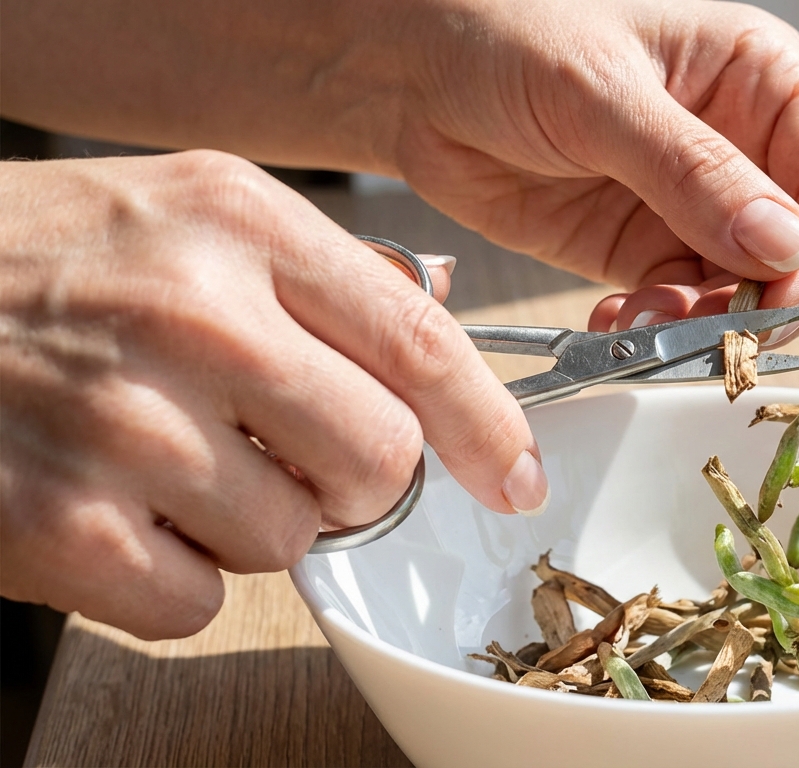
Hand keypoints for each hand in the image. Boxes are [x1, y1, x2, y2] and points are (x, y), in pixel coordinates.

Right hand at [0, 152, 546, 638]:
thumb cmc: (37, 260)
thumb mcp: (182, 209)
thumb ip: (320, 266)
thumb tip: (442, 304)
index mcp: (236, 224)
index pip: (420, 341)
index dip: (489, 426)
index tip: (515, 475)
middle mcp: (189, 317)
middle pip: (379, 460)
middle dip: (356, 483)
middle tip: (296, 460)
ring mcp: (122, 425)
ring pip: (291, 541)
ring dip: (250, 526)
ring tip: (165, 463)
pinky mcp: (60, 527)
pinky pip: (199, 604)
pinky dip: (172, 579)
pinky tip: (117, 512)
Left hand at [393, 0, 798, 338]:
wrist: (409, 73)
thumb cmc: (504, 35)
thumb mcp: (604, 96)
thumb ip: (697, 174)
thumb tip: (788, 246)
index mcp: (761, 79)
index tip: (787, 296)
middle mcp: (743, 146)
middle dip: (773, 300)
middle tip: (722, 334)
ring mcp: (696, 204)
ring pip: (749, 293)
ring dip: (712, 327)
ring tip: (650, 329)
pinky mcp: (646, 249)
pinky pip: (686, 310)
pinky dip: (664, 333)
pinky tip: (619, 326)